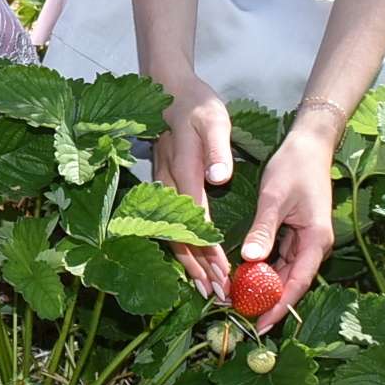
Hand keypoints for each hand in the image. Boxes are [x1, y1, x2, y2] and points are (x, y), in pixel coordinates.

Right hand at [155, 71, 232, 302]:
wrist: (169, 90)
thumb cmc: (197, 105)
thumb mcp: (214, 120)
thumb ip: (217, 149)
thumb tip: (219, 178)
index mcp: (183, 171)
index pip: (196, 221)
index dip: (208, 250)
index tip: (224, 273)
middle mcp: (168, 184)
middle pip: (179, 236)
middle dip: (199, 269)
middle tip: (218, 295)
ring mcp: (161, 187)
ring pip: (171, 234)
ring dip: (189, 265)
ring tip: (206, 290)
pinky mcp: (163, 187)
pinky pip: (169, 226)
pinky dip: (181, 249)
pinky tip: (192, 266)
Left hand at [240, 126, 336, 331]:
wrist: (309, 145)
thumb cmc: (294, 166)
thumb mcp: (274, 197)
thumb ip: (264, 229)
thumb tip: (251, 259)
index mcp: (317, 239)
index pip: (297, 282)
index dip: (280, 306)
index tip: (261, 324)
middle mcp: (315, 245)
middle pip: (292, 282)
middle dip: (270, 302)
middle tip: (244, 320)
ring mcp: (307, 240)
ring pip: (286, 273)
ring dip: (266, 287)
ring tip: (242, 305)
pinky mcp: (297, 234)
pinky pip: (282, 259)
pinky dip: (266, 269)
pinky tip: (247, 278)